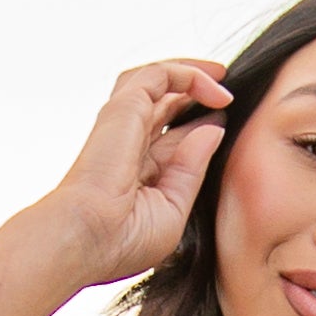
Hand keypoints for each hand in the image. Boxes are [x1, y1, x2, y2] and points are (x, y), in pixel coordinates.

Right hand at [38, 58, 232, 287]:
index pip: (172, 138)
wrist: (89, 238)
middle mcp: (130, 143)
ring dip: (191, 74)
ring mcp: (125, 123)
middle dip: (195, 95)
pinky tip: (217, 88)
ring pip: (158, 80)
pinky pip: (161, 74)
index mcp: (139, 171)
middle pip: (165, 105)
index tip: (224, 122)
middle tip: (226, 95)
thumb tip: (214, 130)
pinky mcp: (126, 107)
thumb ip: (192, 169)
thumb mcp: (173, 209)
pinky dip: (191, 74)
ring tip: (221, 76)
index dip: (199, 125)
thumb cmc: (122, 241)